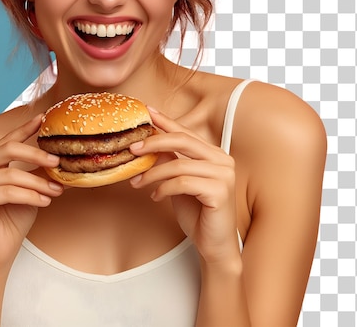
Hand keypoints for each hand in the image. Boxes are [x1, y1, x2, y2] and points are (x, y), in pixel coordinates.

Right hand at [0, 115, 63, 269]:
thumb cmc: (14, 218)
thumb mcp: (30, 187)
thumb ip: (38, 170)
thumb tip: (65, 154)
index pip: (7, 140)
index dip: (26, 128)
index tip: (44, 118)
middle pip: (9, 149)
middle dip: (37, 154)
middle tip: (57, 162)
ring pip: (12, 174)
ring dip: (39, 183)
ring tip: (56, 191)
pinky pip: (9, 192)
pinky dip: (30, 196)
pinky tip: (45, 201)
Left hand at [129, 108, 239, 264]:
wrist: (214, 245)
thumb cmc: (197, 213)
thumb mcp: (179, 181)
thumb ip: (171, 161)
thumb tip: (150, 142)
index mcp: (214, 154)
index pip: (185, 132)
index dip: (165, 121)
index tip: (147, 112)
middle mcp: (222, 160)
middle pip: (182, 141)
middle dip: (154, 142)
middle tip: (133, 149)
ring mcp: (224, 175)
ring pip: (178, 164)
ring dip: (152, 173)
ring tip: (138, 183)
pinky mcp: (220, 192)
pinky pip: (183, 183)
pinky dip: (164, 188)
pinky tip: (155, 196)